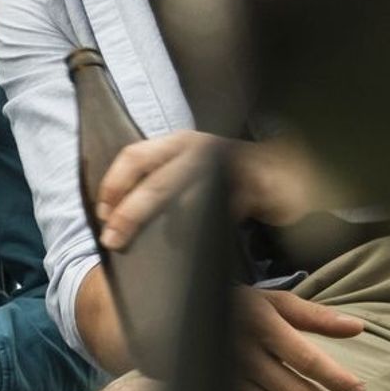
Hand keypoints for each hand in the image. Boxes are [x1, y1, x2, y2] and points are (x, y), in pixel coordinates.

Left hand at [98, 131, 335, 252]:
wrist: (287, 168)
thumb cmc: (227, 174)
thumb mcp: (187, 172)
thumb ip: (159, 185)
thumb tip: (115, 216)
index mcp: (176, 143)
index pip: (133, 157)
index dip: (113, 186)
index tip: (102, 216)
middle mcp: (198, 148)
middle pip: (156, 182)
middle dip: (130, 214)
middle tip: (114, 240)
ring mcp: (228, 165)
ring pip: (189, 196)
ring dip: (167, 225)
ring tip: (152, 247)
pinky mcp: (255, 186)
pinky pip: (224, 210)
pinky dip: (207, 228)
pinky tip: (198, 245)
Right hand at [231, 286, 366, 390]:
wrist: (192, 316)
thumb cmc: (245, 309)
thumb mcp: (277, 302)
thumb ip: (316, 316)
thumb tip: (358, 328)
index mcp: (260, 325)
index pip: (307, 360)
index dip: (337, 380)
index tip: (359, 390)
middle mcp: (243, 355)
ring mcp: (230, 380)